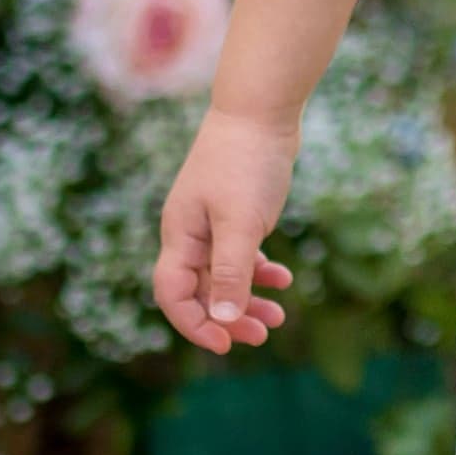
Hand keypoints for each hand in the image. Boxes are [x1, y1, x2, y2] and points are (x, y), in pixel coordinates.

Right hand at [153, 106, 299, 355]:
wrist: (262, 110)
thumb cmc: (246, 162)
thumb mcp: (240, 223)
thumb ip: (230, 272)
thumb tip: (222, 318)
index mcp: (181, 235)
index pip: (172, 294)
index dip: (194, 324)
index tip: (225, 344)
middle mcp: (190, 232)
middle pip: (199, 290)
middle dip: (228, 317)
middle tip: (262, 335)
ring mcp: (212, 222)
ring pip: (223, 276)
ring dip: (247, 300)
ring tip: (279, 319)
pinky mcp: (235, 213)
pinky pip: (241, 255)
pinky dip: (259, 271)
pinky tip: (283, 279)